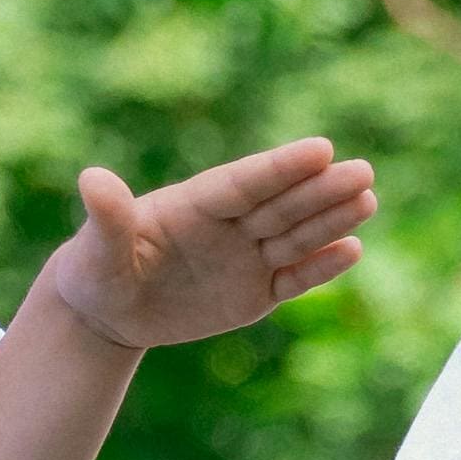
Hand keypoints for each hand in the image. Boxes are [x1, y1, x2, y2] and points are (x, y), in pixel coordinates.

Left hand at [34, 137, 377, 350]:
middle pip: (281, 204)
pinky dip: (320, 268)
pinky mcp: (255, 293)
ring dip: (332, 219)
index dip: (281, 168)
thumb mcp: (94, 250)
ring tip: (368, 198)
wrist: (108, 311)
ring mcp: (245, 258)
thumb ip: (107, 217)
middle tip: (363, 170)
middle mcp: (228, 225)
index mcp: (194, 204)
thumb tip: (92, 179)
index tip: (320, 148)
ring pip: (295, 236)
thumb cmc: (96, 271)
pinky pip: (293, 279)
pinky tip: (352, 249)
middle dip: (321, 189)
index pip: (244, 183)